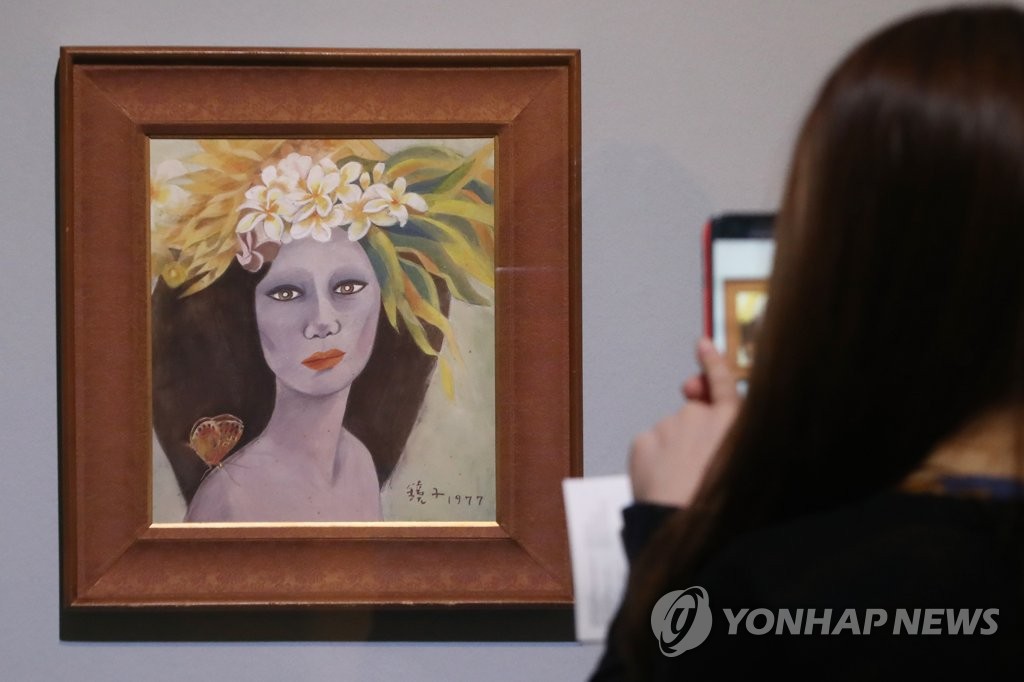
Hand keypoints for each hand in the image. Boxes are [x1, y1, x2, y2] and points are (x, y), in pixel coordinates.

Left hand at [628, 338, 740, 506]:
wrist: (684, 523)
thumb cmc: (723, 505)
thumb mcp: (748, 468)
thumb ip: (734, 435)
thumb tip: (717, 421)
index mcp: (733, 423)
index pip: (723, 384)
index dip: (713, 363)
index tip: (702, 344)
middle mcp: (700, 416)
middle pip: (694, 416)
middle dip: (693, 433)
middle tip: (697, 467)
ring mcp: (668, 426)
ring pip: (670, 434)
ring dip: (674, 452)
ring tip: (682, 486)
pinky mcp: (643, 440)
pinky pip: (649, 447)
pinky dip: (654, 461)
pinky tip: (662, 484)